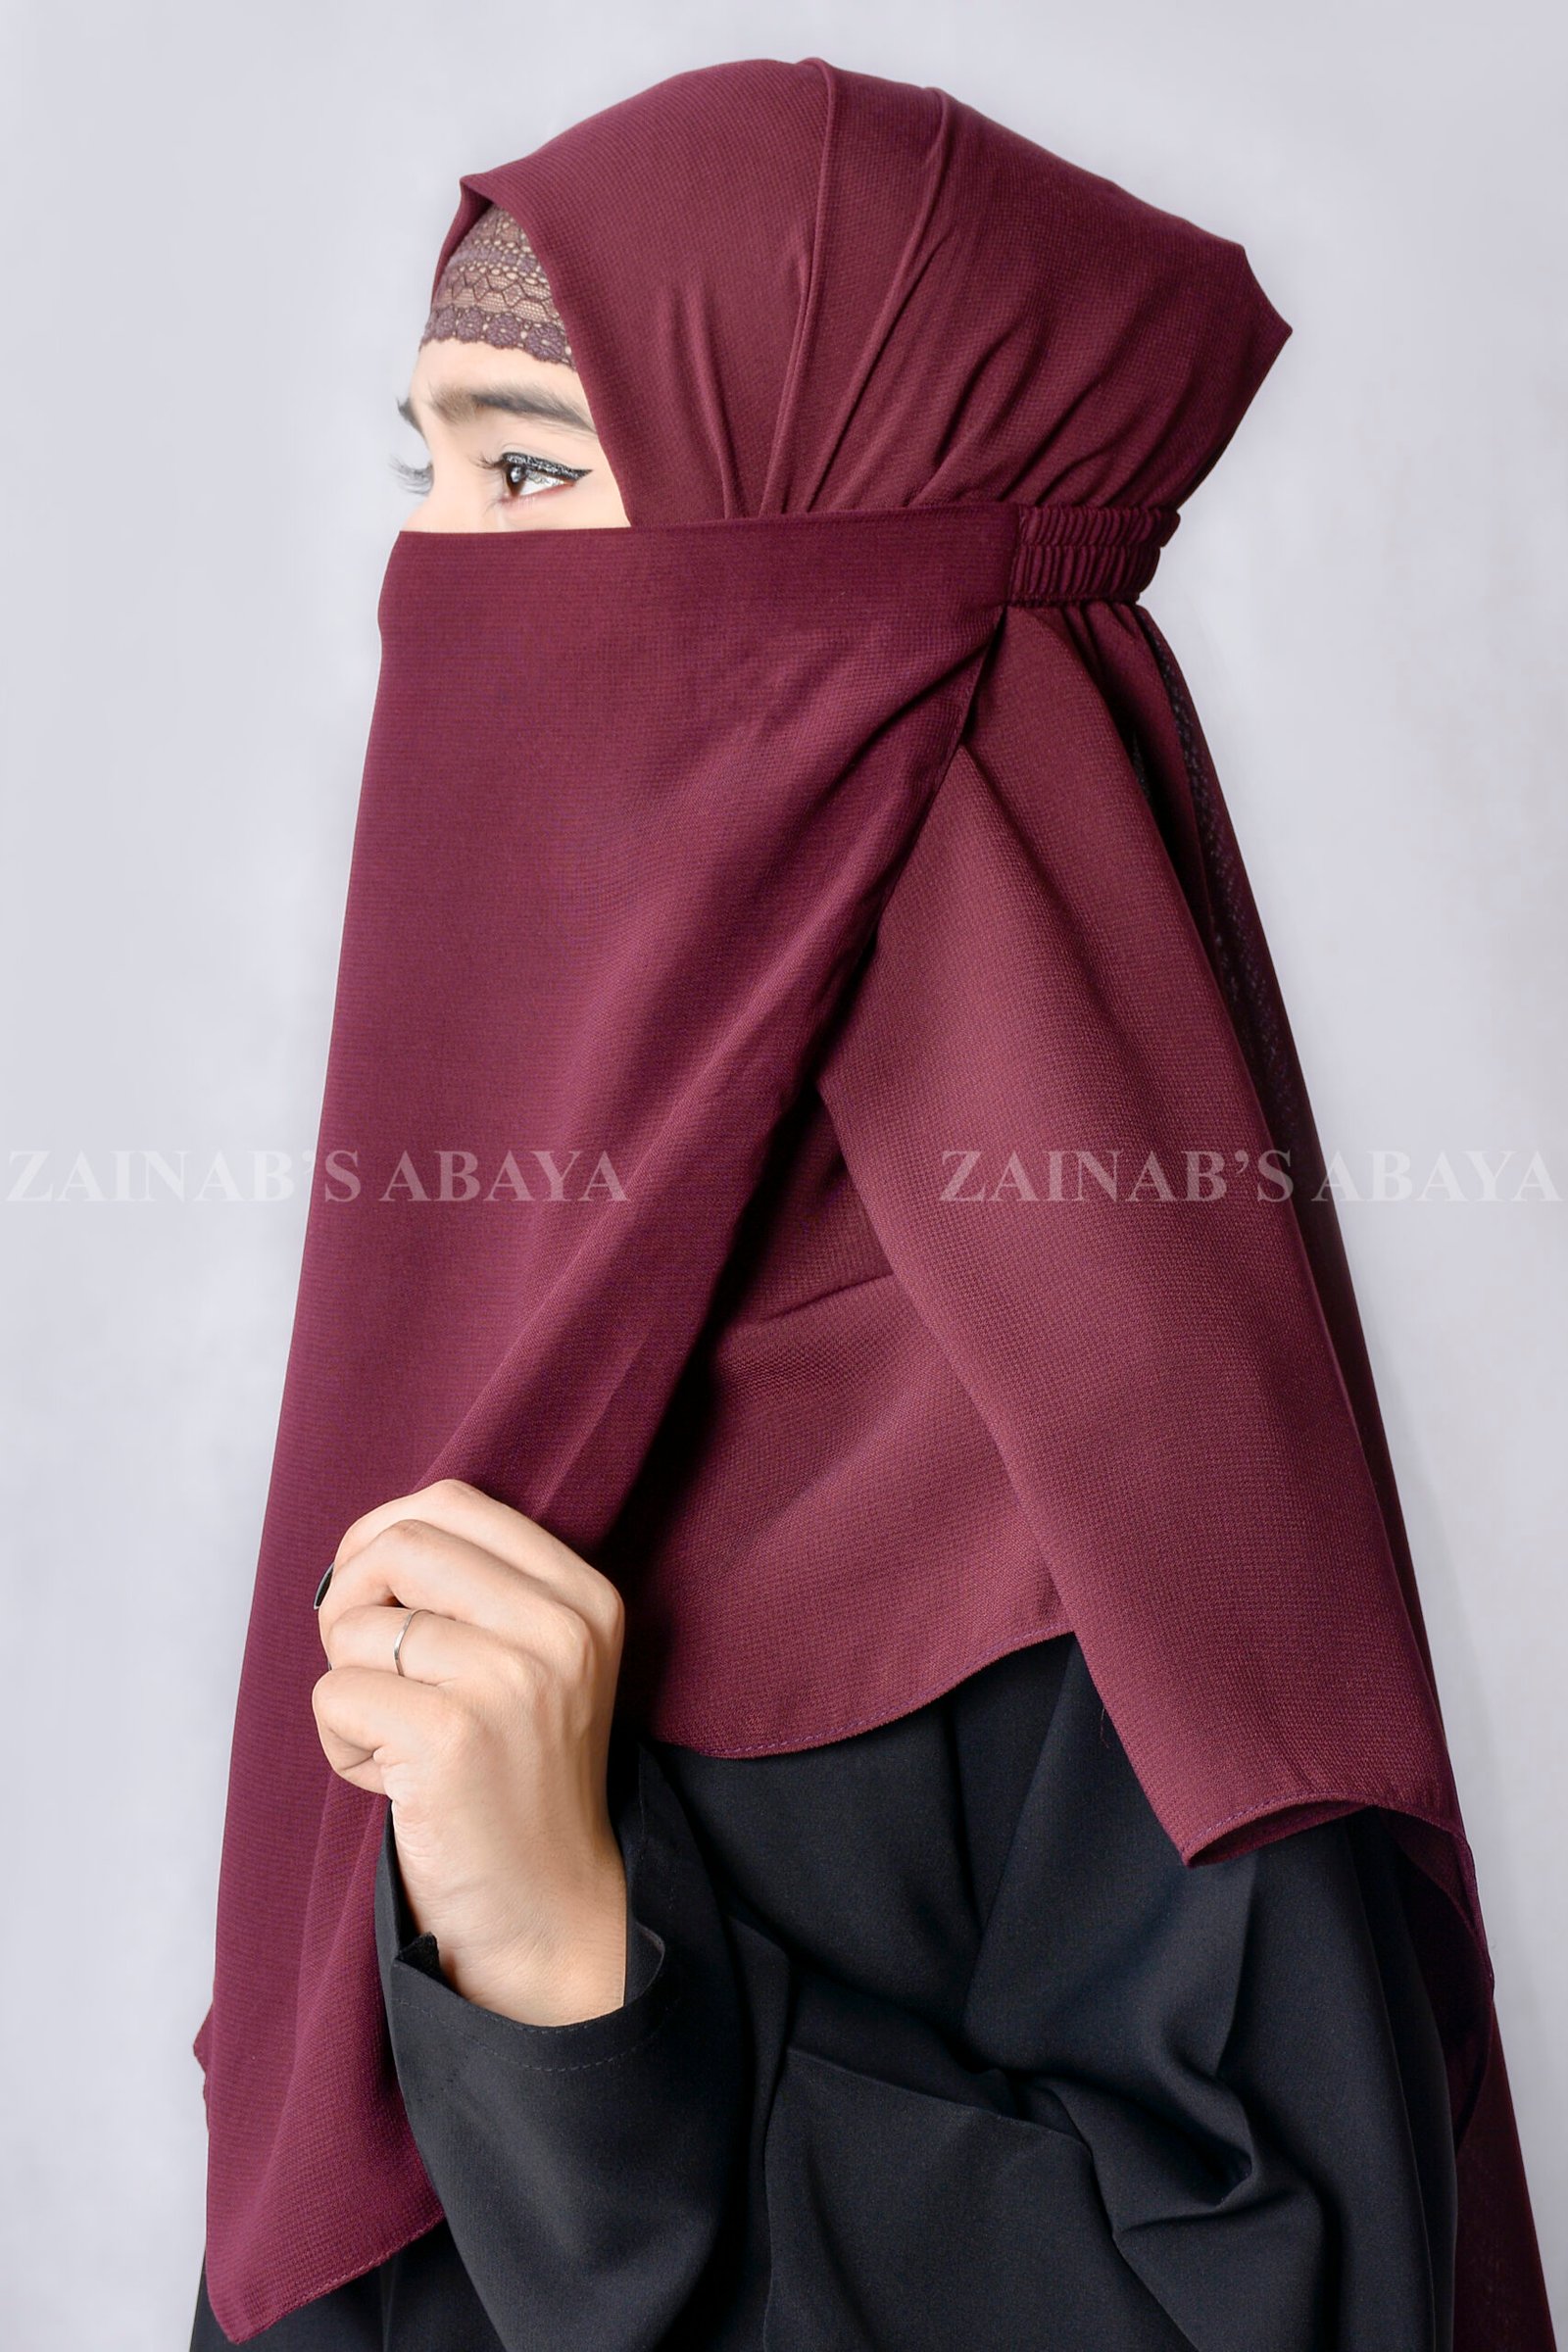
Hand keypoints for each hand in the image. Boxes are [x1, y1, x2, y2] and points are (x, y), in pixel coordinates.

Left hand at [312, 1477, 628, 2025]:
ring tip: (395, 1742)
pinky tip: (390, 1782)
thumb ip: (471, 1590)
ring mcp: (511, 1679)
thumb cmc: (514, 1779)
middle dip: (349, 1600)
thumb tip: (362, 1543)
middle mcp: (560, 1626)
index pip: (453, 1501)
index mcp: (583, 1595)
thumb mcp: (528, 1662)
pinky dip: (340, 1741)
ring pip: (355, 1627)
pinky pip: (335, 1695)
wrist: (551, 1910)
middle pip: (400, 1543)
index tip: (371, 1596)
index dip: (382, 1536)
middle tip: (362, 1665)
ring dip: (347, 1688)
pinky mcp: (452, 1738)